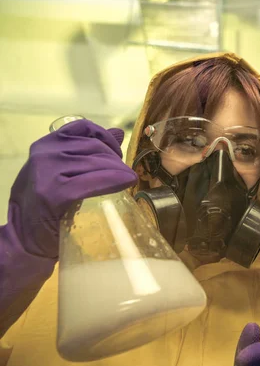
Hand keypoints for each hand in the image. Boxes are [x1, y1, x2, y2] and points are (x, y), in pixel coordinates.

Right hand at [7, 119, 137, 258]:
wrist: (24, 237)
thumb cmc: (45, 204)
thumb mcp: (60, 170)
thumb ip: (85, 151)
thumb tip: (118, 133)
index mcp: (46, 144)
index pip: (84, 128)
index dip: (106, 138)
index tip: (117, 154)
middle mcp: (45, 154)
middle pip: (95, 146)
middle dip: (116, 159)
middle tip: (124, 174)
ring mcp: (48, 173)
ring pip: (98, 163)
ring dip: (120, 170)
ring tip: (128, 180)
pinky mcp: (55, 193)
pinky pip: (95, 181)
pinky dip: (115, 180)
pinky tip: (127, 183)